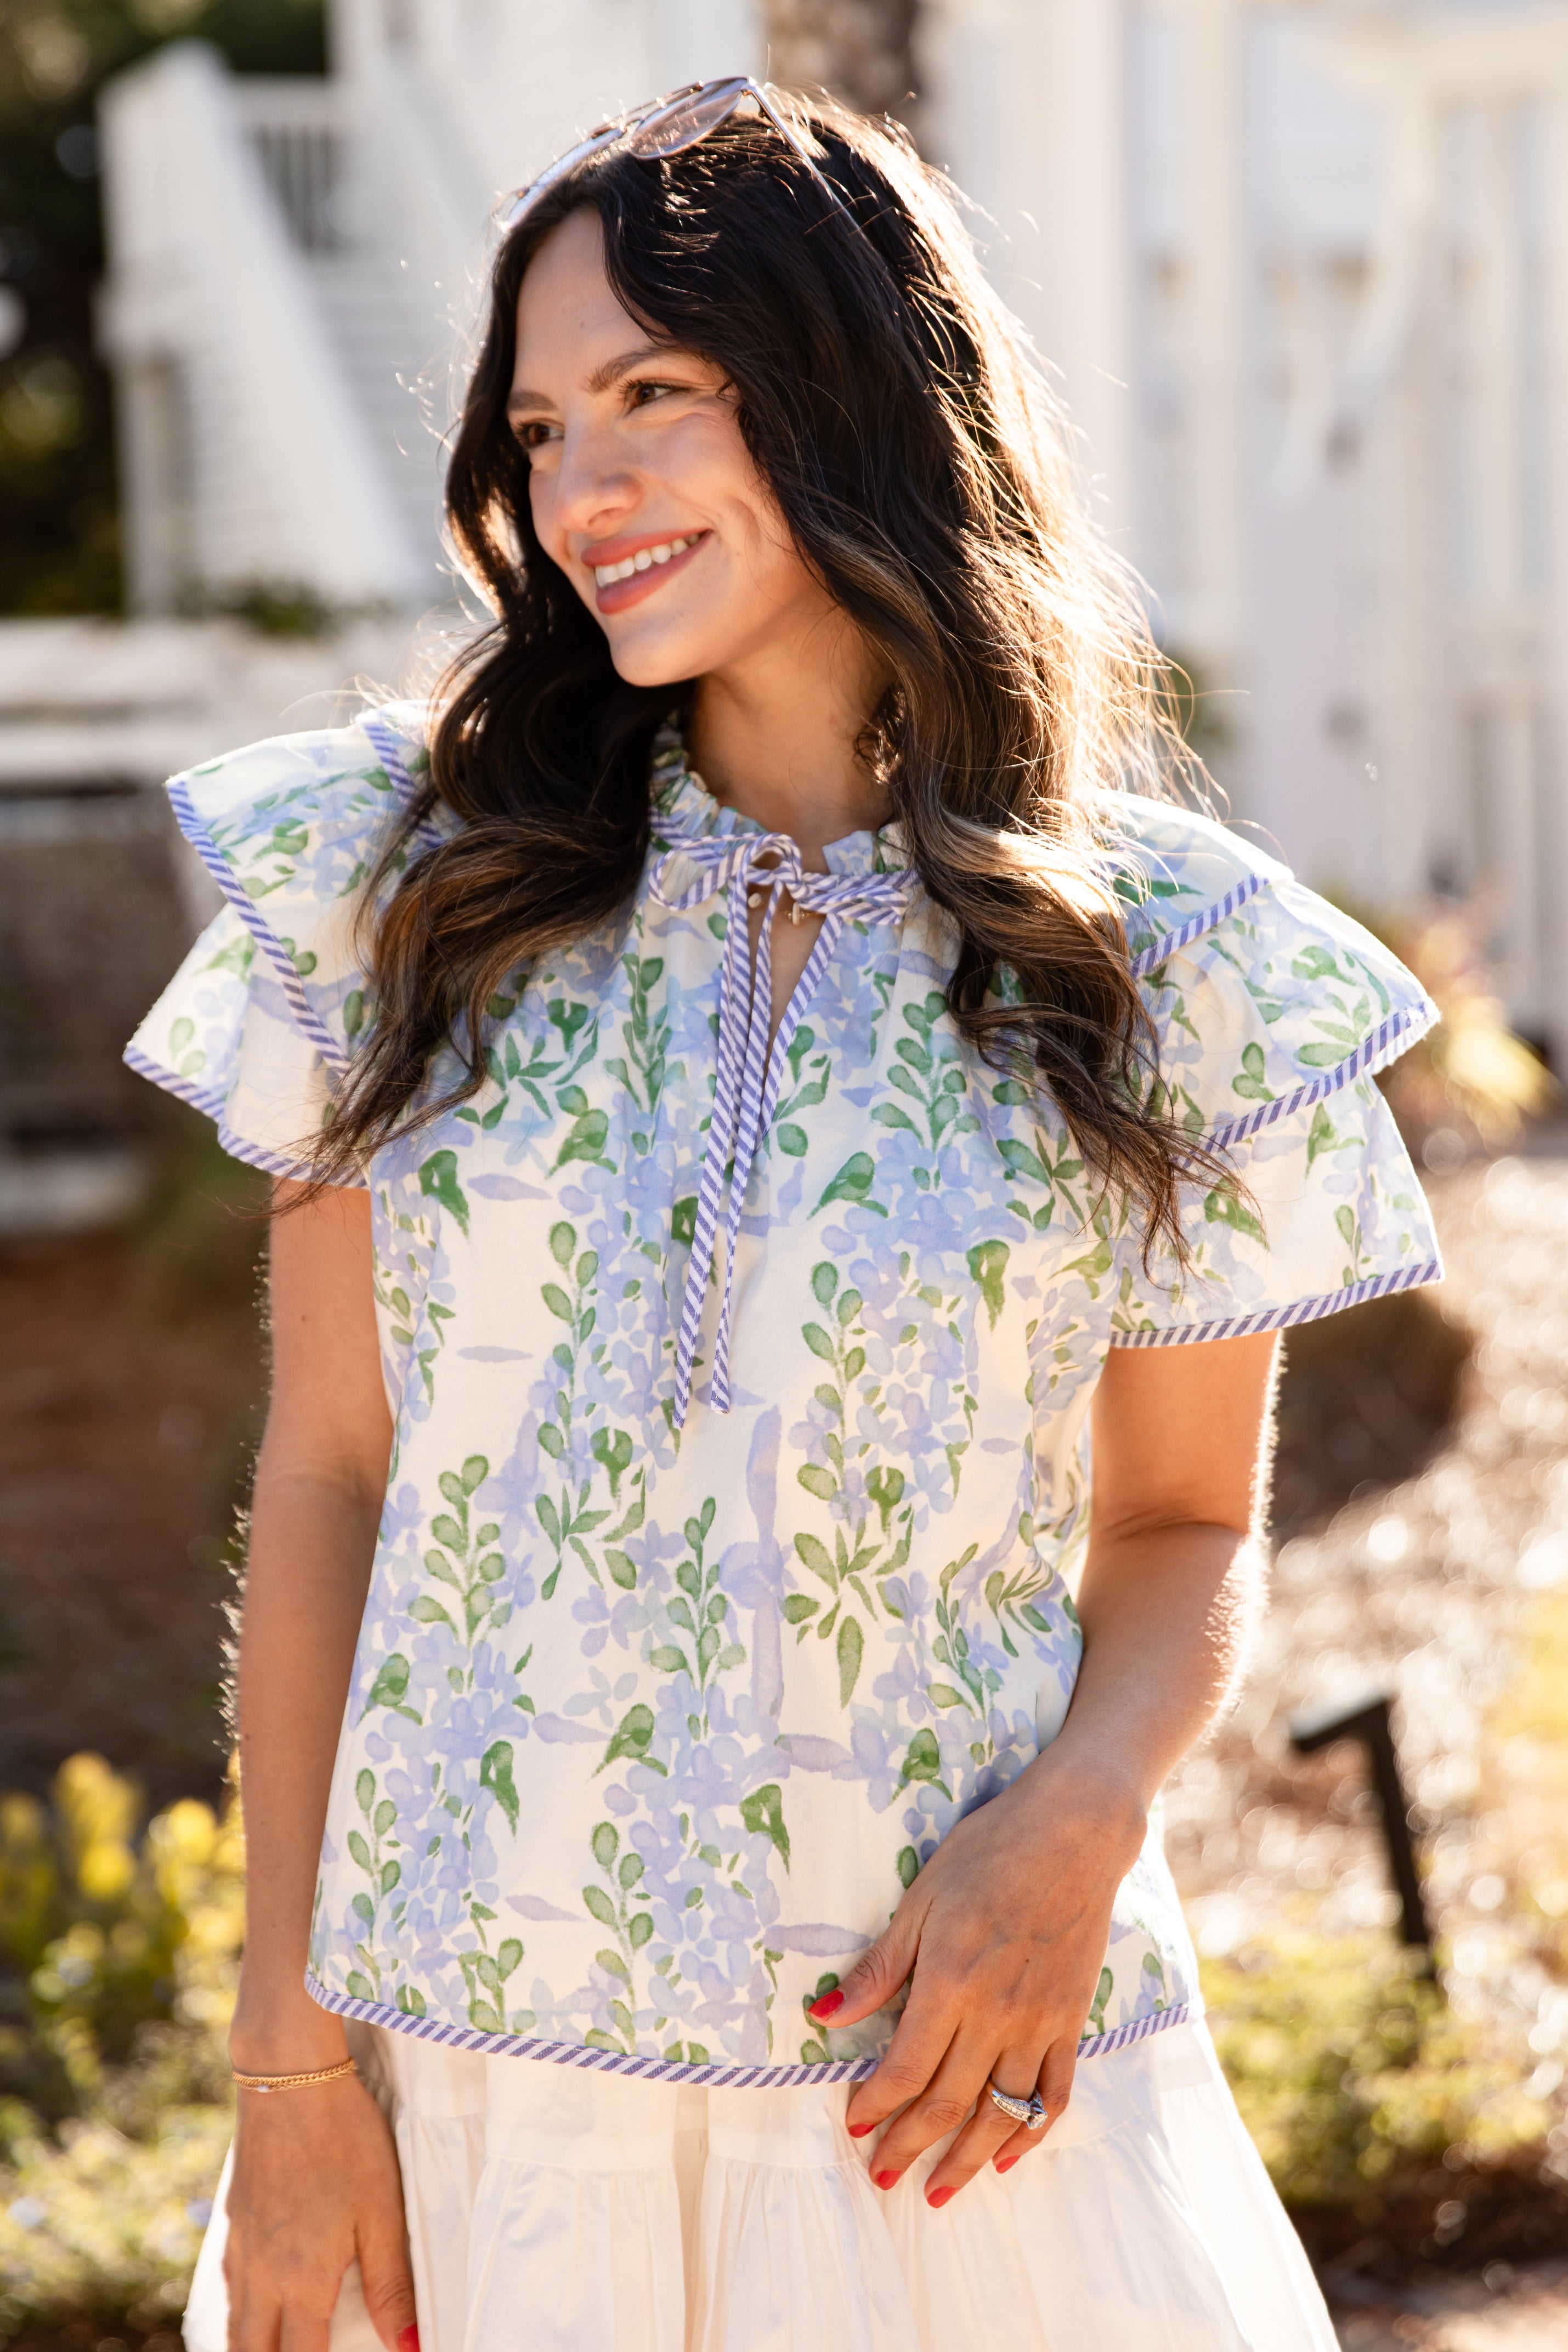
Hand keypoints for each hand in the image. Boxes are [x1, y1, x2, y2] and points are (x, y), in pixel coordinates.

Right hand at [225, 2070, 416, 2351]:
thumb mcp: (381, 2211)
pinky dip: (240, 2313)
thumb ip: (392, 2284)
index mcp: (301, 2280)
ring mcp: (241, 2247)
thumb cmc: (345, 2140)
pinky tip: (257, 2303)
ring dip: (253, 2346)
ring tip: (277, 2347)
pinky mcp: (234, 2221)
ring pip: (235, 2326)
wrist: (288, 2078)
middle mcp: (261, 2275)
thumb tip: (410, 2346)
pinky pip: (229, 2288)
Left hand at [821, 1759, 1145, 2205]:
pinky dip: (1029, 2133)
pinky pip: (1054, 2095)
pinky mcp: (1071, 2021)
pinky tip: (1006, 2157)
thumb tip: (825, 2015)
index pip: (905, 2070)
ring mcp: (1039, 2023)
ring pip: (1000, 2112)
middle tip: (883, 2178)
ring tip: (939, 2192)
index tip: (853, 2127)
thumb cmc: (989, 1853)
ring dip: (966, 2160)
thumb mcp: (921, 1900)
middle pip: (948, 2103)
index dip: (875, 2105)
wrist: (1074, 1832)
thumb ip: (880, 1967)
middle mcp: (996, 2015)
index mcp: (951, 1984)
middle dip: (910, 2147)